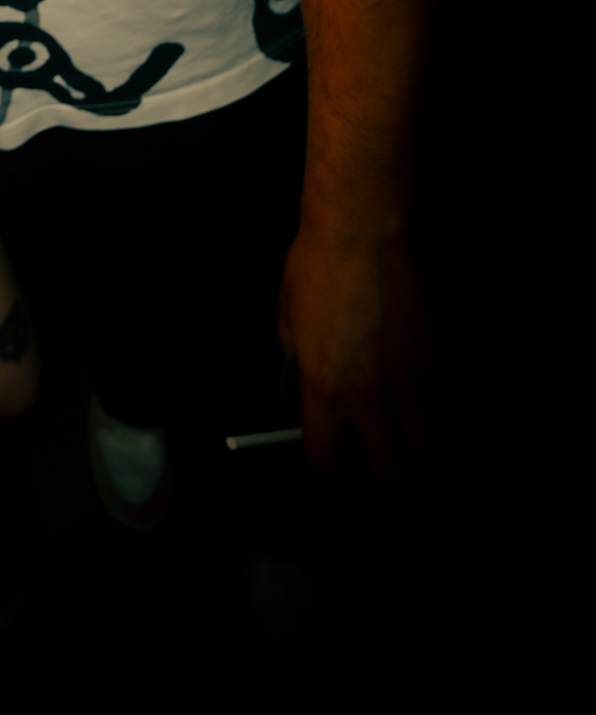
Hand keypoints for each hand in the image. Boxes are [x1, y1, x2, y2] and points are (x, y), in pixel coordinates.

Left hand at [278, 222, 430, 476]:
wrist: (360, 235)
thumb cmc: (312, 269)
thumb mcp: (285, 315)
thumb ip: (294, 354)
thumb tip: (299, 369)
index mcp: (323, 390)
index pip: (324, 460)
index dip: (322, 476)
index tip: (323, 475)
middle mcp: (368, 395)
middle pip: (388, 469)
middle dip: (383, 479)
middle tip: (376, 470)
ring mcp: (405, 378)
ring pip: (423, 440)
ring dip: (413, 445)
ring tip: (406, 442)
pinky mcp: (430, 354)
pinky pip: (430, 386)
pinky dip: (421, 388)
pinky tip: (410, 373)